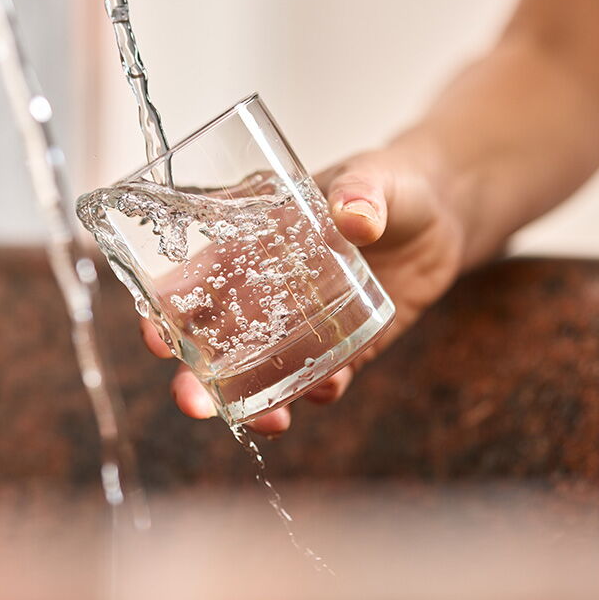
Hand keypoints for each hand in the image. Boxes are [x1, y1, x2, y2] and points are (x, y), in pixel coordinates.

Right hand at [140, 143, 465, 434]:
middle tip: (192, 401)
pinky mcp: (344, 344)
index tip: (156, 336)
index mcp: (252, 239)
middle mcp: (268, 287)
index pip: (195, 276)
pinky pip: (321, 377)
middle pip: (215, 338)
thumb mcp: (376, 179)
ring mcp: (304, 321)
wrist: (442, 216)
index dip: (166, 308)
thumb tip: (355, 217)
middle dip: (196, 375)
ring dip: (252, 400)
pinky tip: (327, 389)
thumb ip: (363, 193)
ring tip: (266, 420)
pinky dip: (318, 390)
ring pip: (262, 369)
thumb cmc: (392, 183)